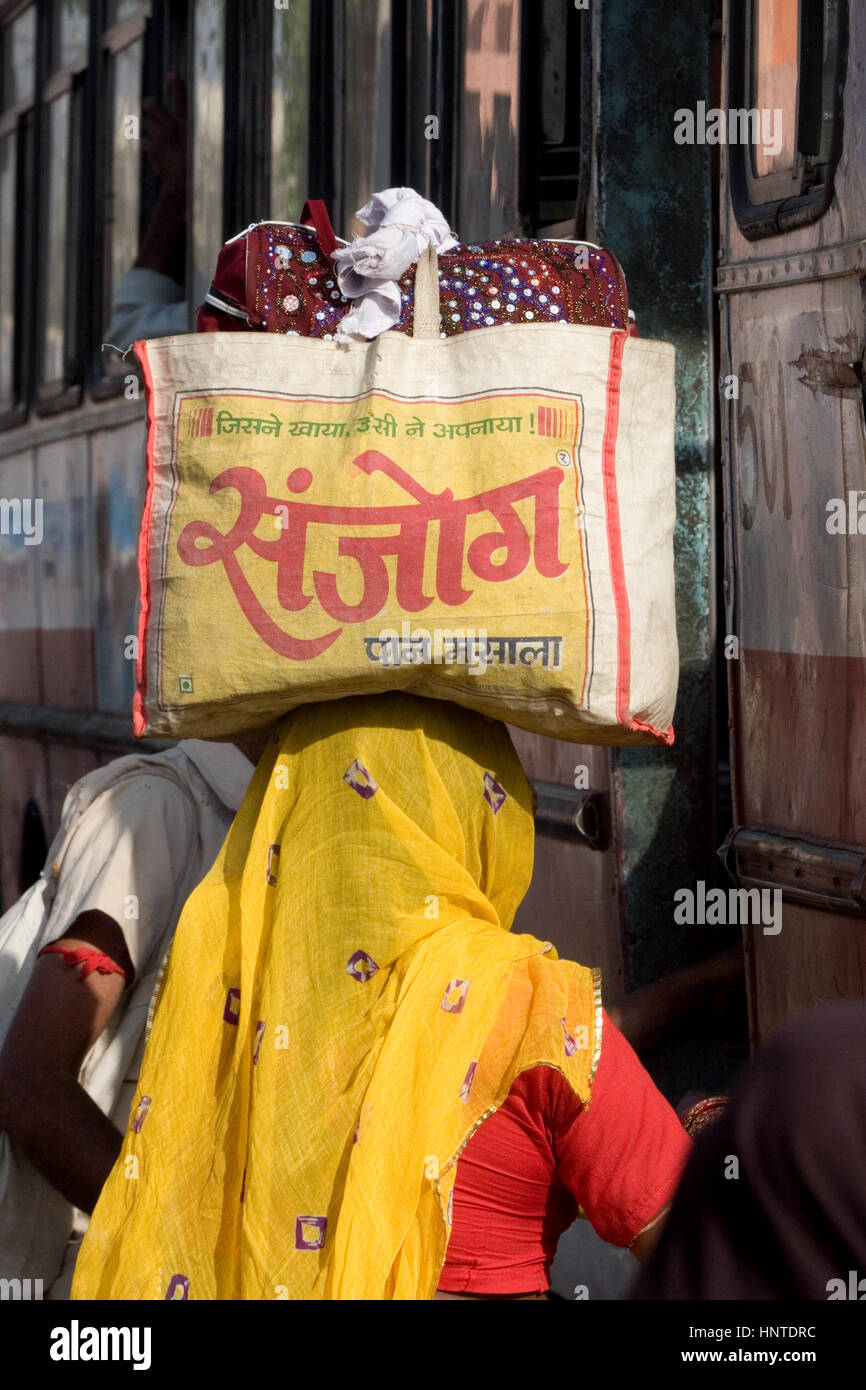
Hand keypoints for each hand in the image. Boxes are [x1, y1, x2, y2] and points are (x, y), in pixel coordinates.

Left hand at [141, 73, 187, 194]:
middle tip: (149, 107)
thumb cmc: (192, 167)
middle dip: (149, 105)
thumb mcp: (195, 147)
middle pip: (152, 104)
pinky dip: (146, 145)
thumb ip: (184, 134)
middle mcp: (173, 126)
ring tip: (156, 137)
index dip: (176, 84)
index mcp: (187, 125)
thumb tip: (175, 124)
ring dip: (148, 126)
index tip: (171, 74)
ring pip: (145, 121)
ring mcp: (161, 136)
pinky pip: (143, 140)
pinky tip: (154, 153)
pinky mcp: (152, 147)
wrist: (182, 184)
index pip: (182, 99)